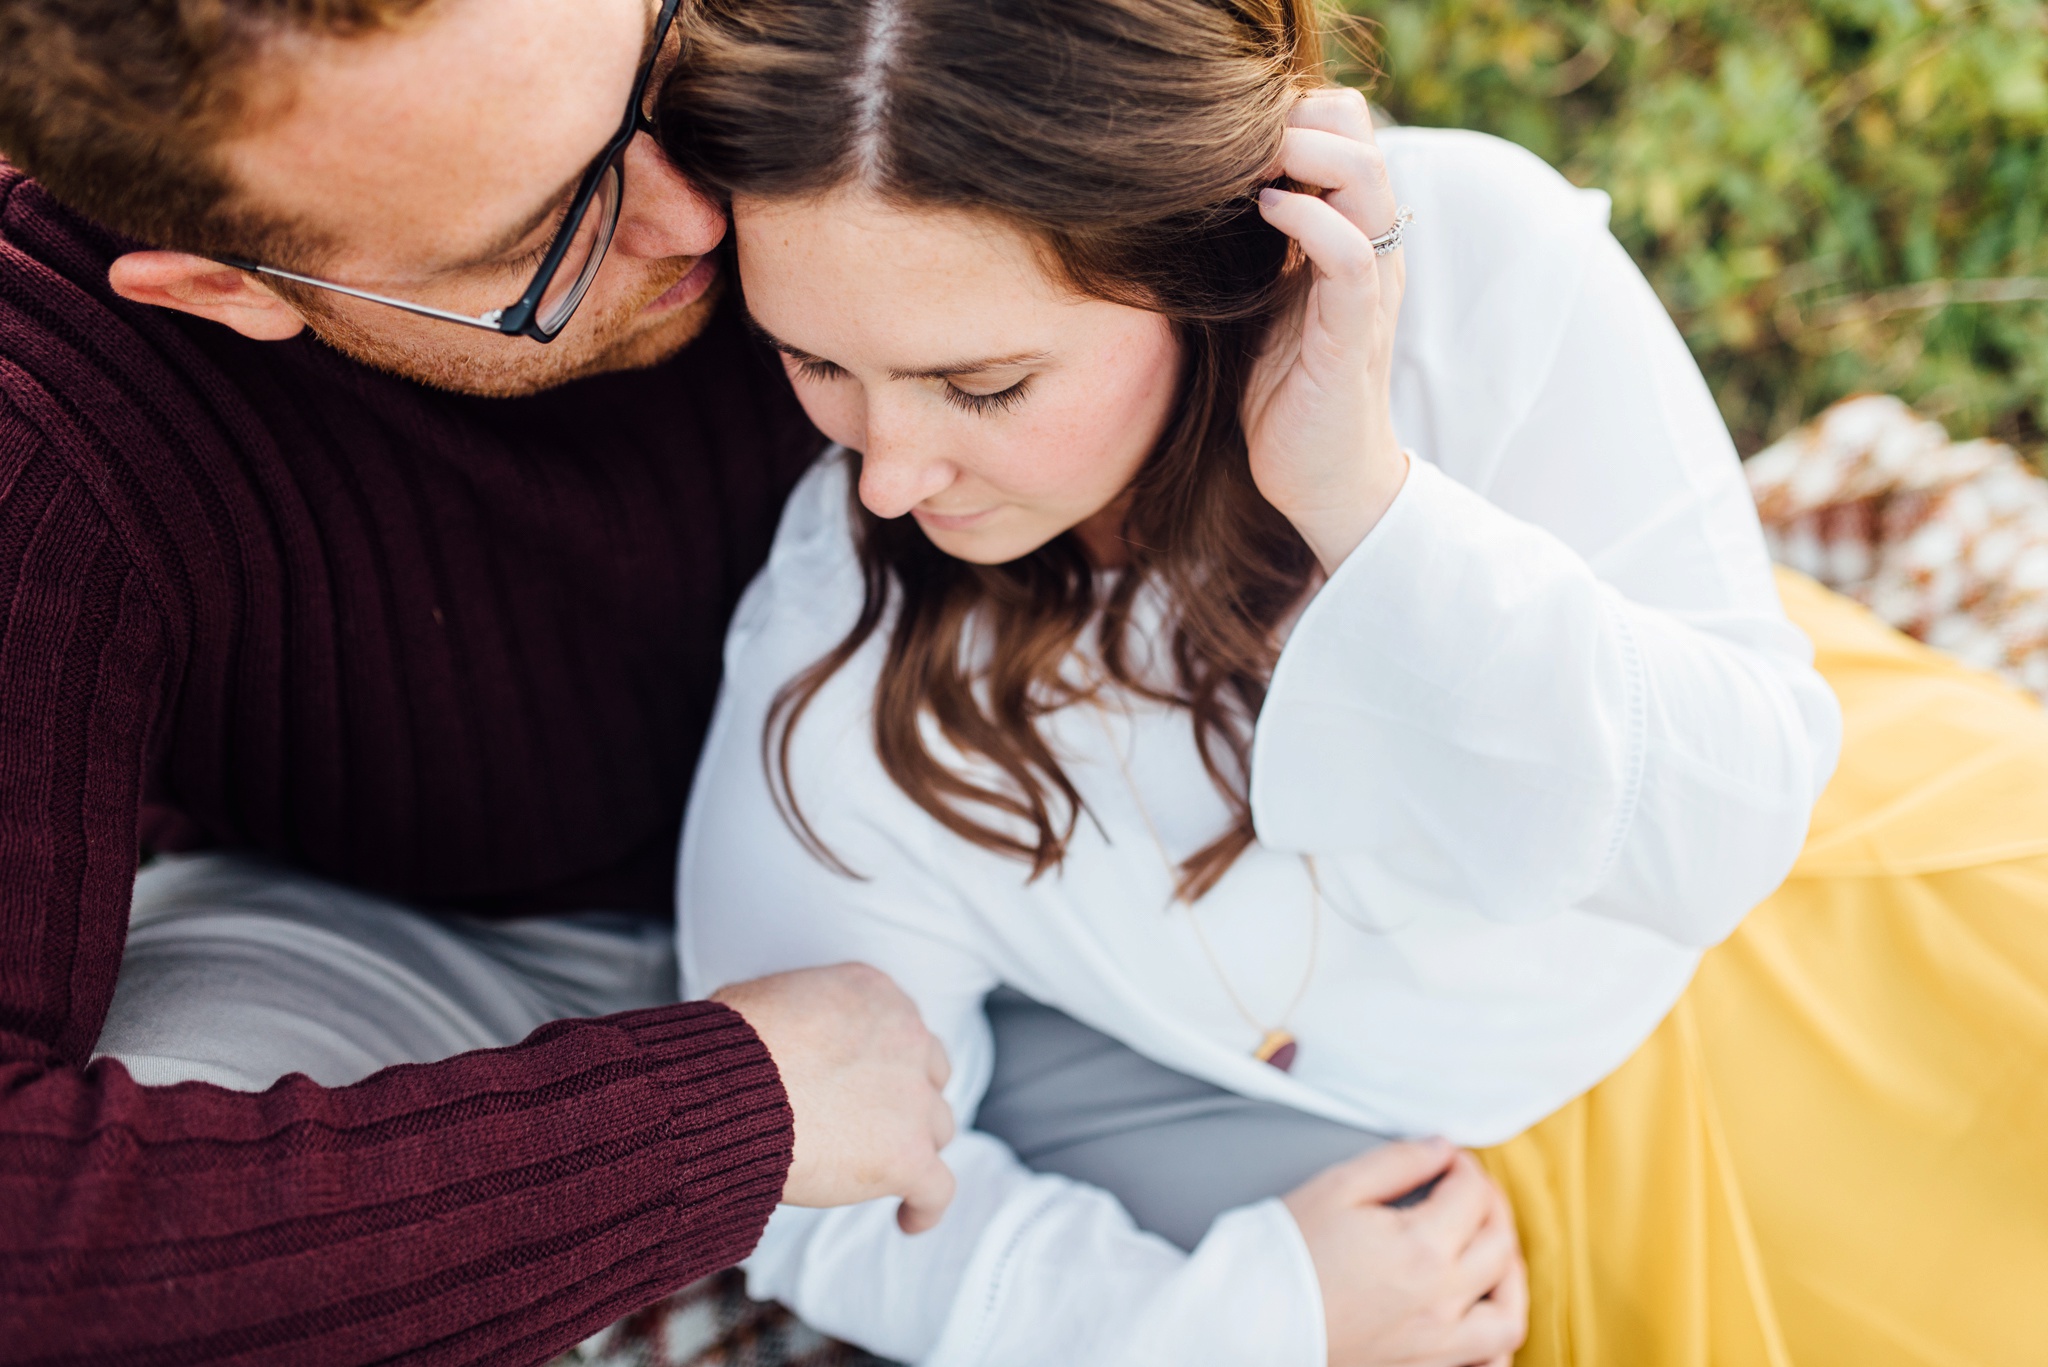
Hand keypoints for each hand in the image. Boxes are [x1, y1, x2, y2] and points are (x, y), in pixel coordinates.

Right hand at [712, 963, 956, 1232]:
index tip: (865, 1083)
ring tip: (884, 1174)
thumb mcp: (767, 1000)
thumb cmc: (726, 1049)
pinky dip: (925, 1207)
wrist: (728, 1092)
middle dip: (907, 1100)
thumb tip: (780, 1038)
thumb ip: (798, 1014)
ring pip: (937, 1128)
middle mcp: (906, 1037)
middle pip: (929, 1075)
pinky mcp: (907, 1155)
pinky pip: (937, 1189)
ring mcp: (912, 1098)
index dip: (884, 1060)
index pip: (899, 1027)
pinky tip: (908, 1220)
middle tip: (873, 1125)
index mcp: (874, 993)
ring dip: (914, 1147)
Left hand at [1242, 87, 1409, 573]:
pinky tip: (1269, 210)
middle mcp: (1369, 249)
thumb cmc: (1282, 390)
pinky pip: (1353, 258)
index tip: (1235, 133)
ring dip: (1308, 155)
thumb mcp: (1261, 298)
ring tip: (1254, 170)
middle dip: (1299, 118)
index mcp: (1348, 233)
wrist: (1319, 479)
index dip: (1296, 110)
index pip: (1346, 130)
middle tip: (1239, 144)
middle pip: (1359, 136)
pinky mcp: (1353, 334)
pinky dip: (1313, 222)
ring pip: (1367, 181)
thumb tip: (1186, 196)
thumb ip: (1249, 244)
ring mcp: (1367, 289)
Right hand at [1284, 1139, 1527, 1366]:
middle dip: (1491, 1206)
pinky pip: (1487, 1363)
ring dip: (1511, 1276)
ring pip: (1509, 1314)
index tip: (1447, 1160)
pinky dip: (1496, 1342)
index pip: (1472, 1194)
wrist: (1249, 1321)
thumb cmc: (1285, 1256)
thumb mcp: (1336, 1189)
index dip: (1464, 1166)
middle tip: (1468, 1191)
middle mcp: (1441, 1301)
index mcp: (1422, 1249)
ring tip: (1491, 1252)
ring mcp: (1436, 1345)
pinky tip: (1479, 1316)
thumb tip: (1441, 1148)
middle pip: (1500, 1245)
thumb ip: (1397, 1161)